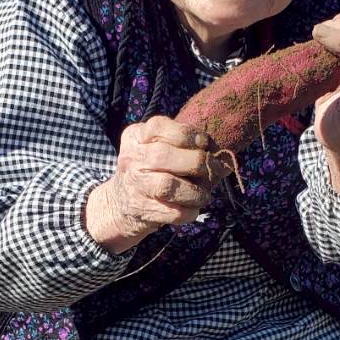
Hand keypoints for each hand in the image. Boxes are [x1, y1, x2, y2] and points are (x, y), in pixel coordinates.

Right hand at [84, 116, 220, 253]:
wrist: (120, 205)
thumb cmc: (150, 171)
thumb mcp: (154, 148)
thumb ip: (180, 144)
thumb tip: (219, 153)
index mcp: (135, 137)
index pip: (158, 127)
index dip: (187, 133)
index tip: (204, 143)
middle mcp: (131, 159)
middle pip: (163, 156)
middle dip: (197, 162)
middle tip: (215, 170)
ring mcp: (134, 186)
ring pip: (168, 185)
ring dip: (195, 191)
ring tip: (204, 195)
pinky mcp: (142, 211)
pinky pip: (172, 212)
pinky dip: (189, 211)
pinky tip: (193, 208)